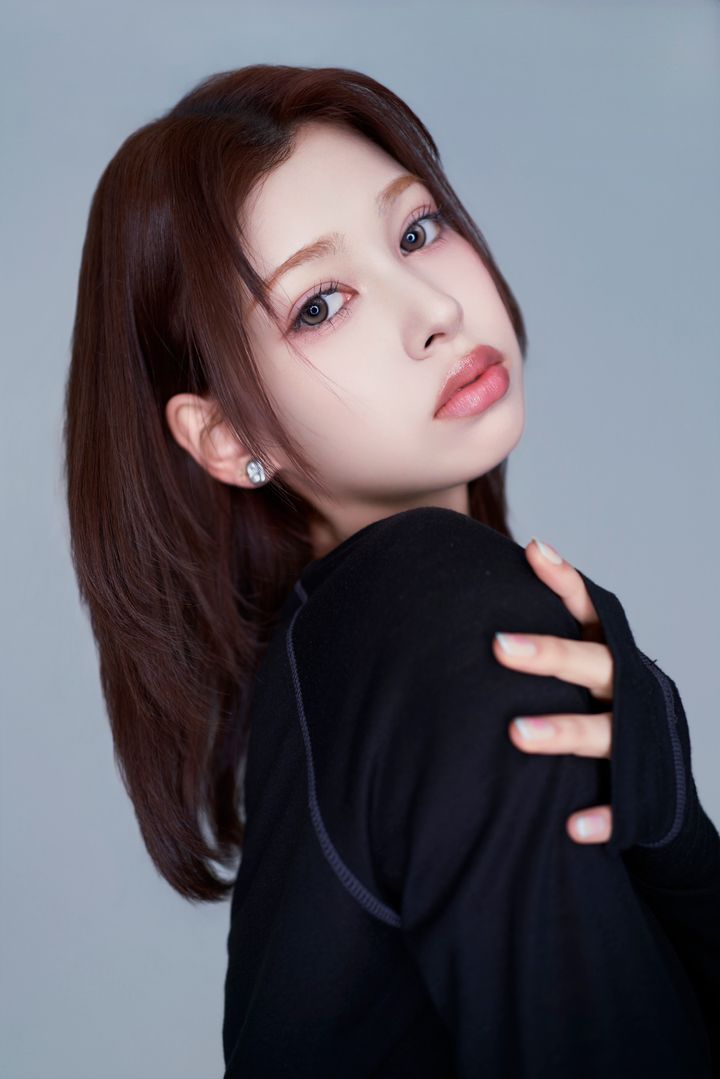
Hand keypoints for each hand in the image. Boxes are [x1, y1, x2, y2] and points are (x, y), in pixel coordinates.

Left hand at [492, 537, 613, 845]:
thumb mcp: (584, 674)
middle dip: (549, 654)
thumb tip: (479, 596)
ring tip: (516, 733)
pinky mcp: (642, 795)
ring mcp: (639, 742)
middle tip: (498, 646)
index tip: (532, 550)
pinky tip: (571, 827)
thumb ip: (550, 643)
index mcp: (613, 657)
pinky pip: (623, 807)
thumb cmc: (601, 714)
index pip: (591, 610)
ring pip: (603, 733)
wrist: (661, 794)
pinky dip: (602, 817)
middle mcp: (630, 691)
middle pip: (594, 665)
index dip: (564, 581)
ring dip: (562, 730)